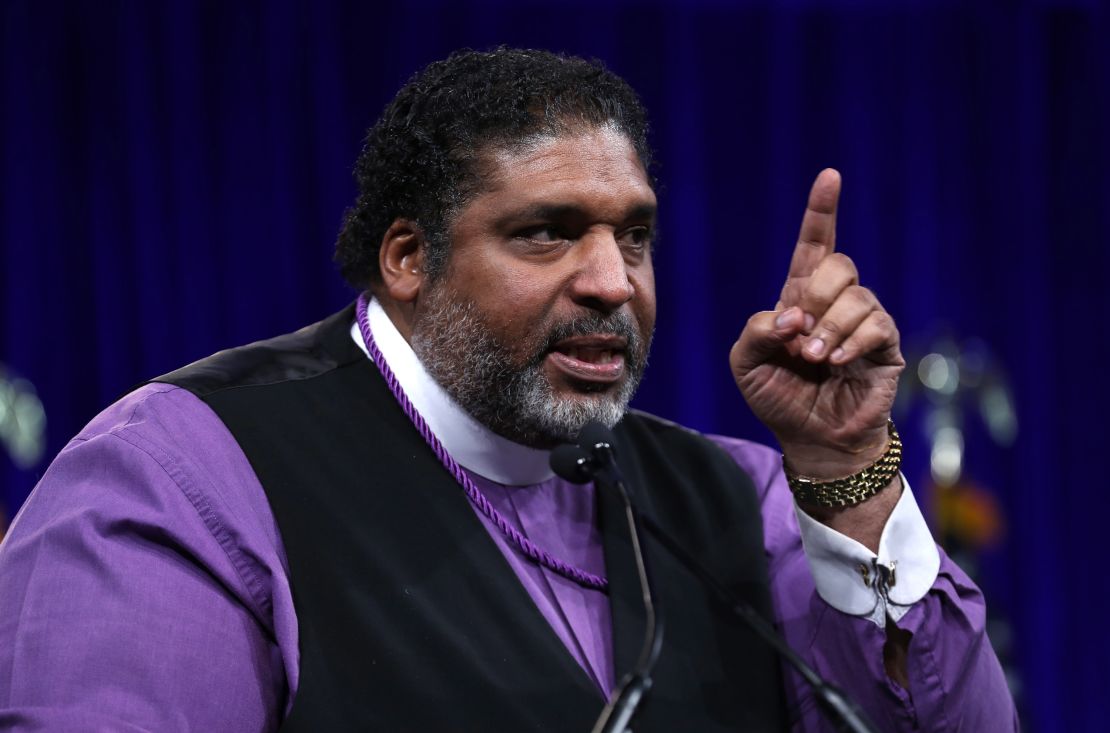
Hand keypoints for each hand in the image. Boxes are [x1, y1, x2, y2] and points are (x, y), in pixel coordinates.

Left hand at [730, 169, 904, 478]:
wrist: (812, 441)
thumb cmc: (779, 399)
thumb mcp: (746, 364)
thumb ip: (755, 331)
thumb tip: (790, 315)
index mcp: (800, 298)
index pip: (814, 245)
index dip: (821, 211)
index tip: (830, 177)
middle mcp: (835, 303)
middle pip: (837, 264)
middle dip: (814, 296)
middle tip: (796, 336)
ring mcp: (863, 322)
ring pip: (856, 296)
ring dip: (828, 328)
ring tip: (814, 359)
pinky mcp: (886, 347)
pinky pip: (876, 325)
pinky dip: (850, 341)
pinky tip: (836, 362)